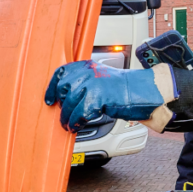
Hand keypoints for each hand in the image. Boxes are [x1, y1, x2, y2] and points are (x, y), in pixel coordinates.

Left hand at [44, 61, 175, 131]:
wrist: (143, 91)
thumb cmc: (124, 88)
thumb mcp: (100, 78)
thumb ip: (84, 83)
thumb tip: (68, 97)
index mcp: (87, 65)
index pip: (61, 73)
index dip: (52, 88)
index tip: (49, 99)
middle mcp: (87, 72)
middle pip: (63, 90)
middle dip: (62, 106)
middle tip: (64, 116)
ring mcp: (92, 84)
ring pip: (69, 104)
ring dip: (67, 118)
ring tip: (70, 125)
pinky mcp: (98, 98)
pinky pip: (80, 114)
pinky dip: (77, 122)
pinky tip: (78, 125)